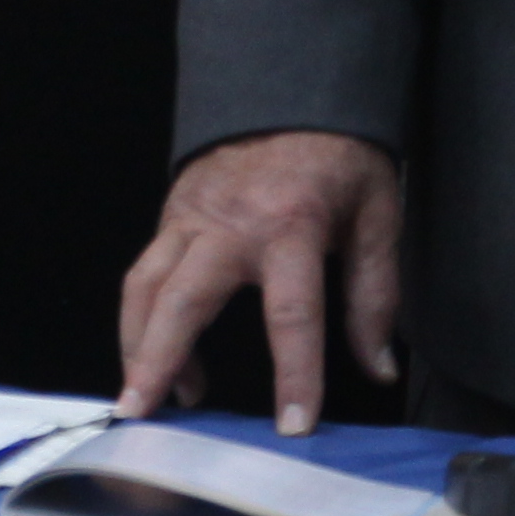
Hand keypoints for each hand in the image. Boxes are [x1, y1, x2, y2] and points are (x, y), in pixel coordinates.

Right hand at [116, 130, 403, 433]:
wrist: (288, 89)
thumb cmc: (338, 157)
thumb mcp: (376, 218)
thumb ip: (375, 297)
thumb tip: (378, 367)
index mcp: (290, 226)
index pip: (291, 315)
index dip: (295, 375)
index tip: (293, 426)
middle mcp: (228, 225)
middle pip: (179, 301)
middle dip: (156, 360)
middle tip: (141, 411)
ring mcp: (189, 217)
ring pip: (144, 286)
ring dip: (136, 344)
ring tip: (146, 396)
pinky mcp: (171, 214)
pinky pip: (146, 271)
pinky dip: (143, 317)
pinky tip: (160, 351)